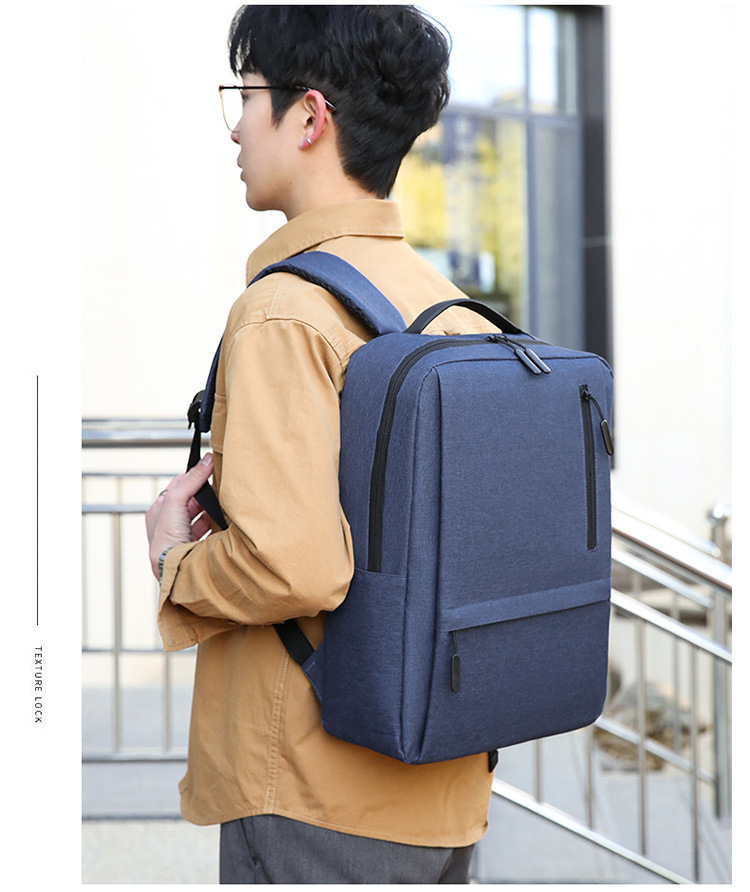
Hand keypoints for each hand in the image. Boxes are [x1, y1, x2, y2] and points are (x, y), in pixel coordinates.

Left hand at [146, 453, 215, 579]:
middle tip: (220, 487)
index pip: (177, 487)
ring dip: (213, 512)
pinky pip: (210, 534)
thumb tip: (206, 459)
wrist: (175, 571)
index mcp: (158, 512)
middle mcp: (168, 525)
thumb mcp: (175, 500)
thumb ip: (191, 479)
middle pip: (191, 503)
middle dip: (206, 496)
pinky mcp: (195, 549)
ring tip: (226, 505)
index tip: (209, 470)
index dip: (193, 478)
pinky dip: (218, 527)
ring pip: (201, 519)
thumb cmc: (166, 539)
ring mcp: (182, 538)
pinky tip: (227, 523)